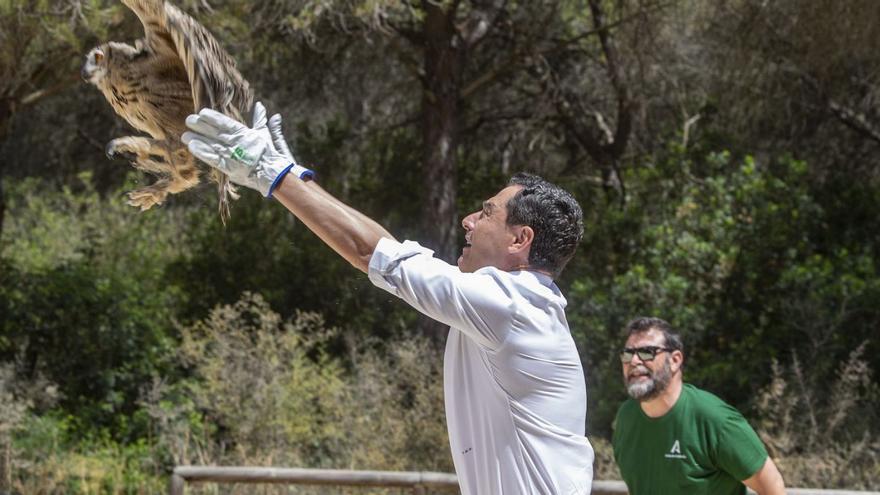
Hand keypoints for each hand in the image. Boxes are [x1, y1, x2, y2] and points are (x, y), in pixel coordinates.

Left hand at [182, 102, 311, 196]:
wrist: (273, 174)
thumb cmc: (269, 154)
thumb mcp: (264, 134)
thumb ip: (260, 120)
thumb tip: (260, 106)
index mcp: (244, 134)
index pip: (225, 123)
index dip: (213, 118)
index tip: (201, 112)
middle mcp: (236, 143)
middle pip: (215, 133)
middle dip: (201, 126)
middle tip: (189, 120)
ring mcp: (232, 155)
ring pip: (211, 145)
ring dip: (198, 139)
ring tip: (185, 135)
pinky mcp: (229, 167)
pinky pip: (213, 159)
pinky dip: (203, 153)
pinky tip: (192, 147)